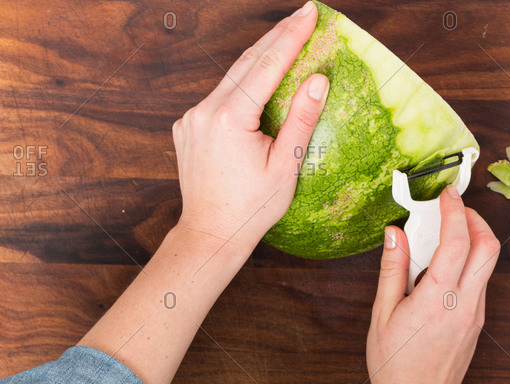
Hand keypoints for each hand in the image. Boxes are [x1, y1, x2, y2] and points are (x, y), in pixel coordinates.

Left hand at [172, 1, 328, 251]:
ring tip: (286, 41)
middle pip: (247, 62)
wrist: (211, 232)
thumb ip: (301, 119)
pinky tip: (259, 79)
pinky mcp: (187, 125)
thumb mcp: (285, 166)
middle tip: (302, 15)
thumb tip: (318, 80)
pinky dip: (241, 83)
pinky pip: (219, 95)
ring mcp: (192, 117)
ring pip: (231, 77)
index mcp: (230, 119)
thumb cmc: (251, 207)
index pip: (267, 65)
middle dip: (277, 36)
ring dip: (259, 58)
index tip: (309, 12)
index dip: (291, 36)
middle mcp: (204, 111)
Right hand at [368, 185, 499, 383]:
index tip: (447, 194)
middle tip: (454, 209)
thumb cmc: (393, 365)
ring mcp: (475, 314)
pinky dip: (468, 262)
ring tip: (443, 237)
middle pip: (489, 247)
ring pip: (488, 264)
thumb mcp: (382, 314)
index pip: (457, 242)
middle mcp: (465, 304)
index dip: (455, 211)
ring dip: (473, 240)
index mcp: (437, 299)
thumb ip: (392, 269)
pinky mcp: (477, 322)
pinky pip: (480, 282)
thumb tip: (395, 234)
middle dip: (476, 219)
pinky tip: (443, 268)